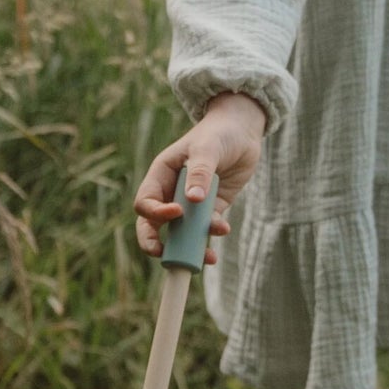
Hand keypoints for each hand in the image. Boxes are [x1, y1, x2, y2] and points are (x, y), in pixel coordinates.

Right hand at [133, 93, 266, 261]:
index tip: (177, 212)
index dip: (156, 213)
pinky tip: (223, 230)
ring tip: (206, 257)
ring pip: (180, 234)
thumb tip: (191, 200)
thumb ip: (199, 173)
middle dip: (156, 243)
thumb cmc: (219, 133)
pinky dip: (212, 234)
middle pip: (153, 226)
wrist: (243, 131)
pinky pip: (205, 229)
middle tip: (163, 255)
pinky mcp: (210, 210)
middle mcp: (171, 193)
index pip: (145, 202)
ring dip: (190, 247)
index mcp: (161, 176)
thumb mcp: (207, 148)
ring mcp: (190, 204)